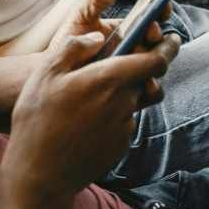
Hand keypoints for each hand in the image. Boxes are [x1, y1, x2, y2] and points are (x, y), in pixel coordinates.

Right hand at [4, 0, 180, 200]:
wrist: (42, 172)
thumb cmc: (37, 119)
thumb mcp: (44, 74)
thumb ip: (72, 48)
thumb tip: (98, 37)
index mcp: (107, 79)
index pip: (155, 61)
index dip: (166, 48)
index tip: (170, 38)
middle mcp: (123, 102)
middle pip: (149, 81)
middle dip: (146, 69)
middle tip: (131, 62)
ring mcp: (124, 126)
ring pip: (135, 101)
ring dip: (126, 92)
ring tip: (95, 94)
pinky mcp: (120, 144)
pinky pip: (124, 121)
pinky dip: (113, 114)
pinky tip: (86, 120)